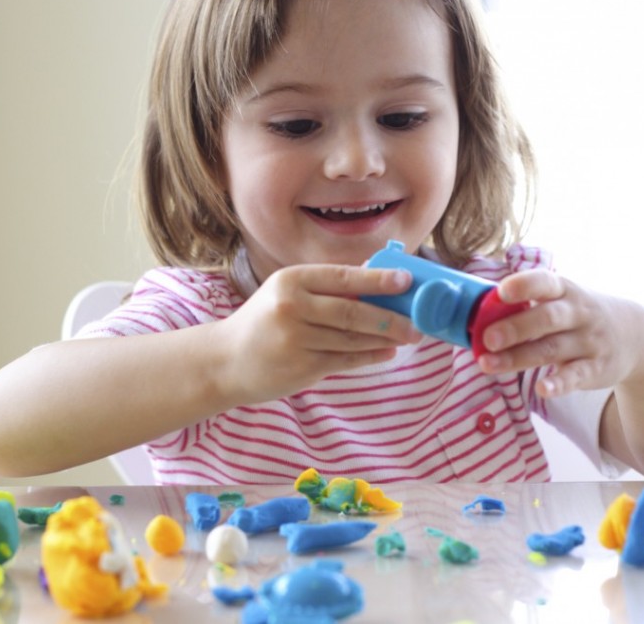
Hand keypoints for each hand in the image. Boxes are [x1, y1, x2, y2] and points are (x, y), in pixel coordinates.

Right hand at [212, 264, 421, 405]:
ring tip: (408, 337)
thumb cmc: (265, 322)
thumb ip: (327, 287)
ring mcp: (296, 339)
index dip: (378, 279)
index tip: (406, 280)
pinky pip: (344, 361)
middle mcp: (292, 307)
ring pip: (352, 339)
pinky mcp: (301, 367)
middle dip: (390, 317)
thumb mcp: (287, 293)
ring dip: (384, 339)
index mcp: (291, 281)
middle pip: (352, 311)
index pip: (343, 277)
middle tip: (417, 322)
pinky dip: (369, 357)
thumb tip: (377, 276)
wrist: (226, 360)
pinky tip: (386, 353)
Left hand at [477, 269, 643, 398]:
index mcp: (565, 290)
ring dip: (518, 357)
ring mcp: (589, 342)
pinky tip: (542, 389)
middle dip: (516, 327)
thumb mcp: (564, 299)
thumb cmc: (581, 315)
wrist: (637, 335)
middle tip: (487, 338)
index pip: (545, 283)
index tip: (502, 291)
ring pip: (552, 349)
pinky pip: (576, 376)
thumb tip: (478, 310)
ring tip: (488, 364)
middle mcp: (579, 314)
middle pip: (546, 318)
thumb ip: (529, 303)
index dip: (524, 285)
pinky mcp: (596, 369)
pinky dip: (559, 383)